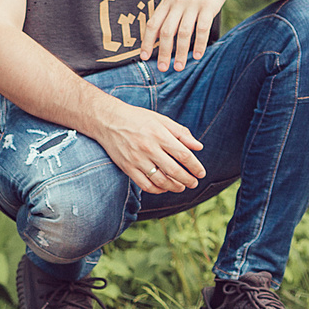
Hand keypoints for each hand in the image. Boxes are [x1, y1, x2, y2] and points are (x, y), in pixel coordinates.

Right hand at [91, 100, 205, 193]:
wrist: (107, 120)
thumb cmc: (137, 119)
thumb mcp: (161, 120)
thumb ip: (180, 133)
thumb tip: (198, 147)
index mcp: (159, 135)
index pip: (184, 155)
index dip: (196, 167)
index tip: (201, 173)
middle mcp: (149, 148)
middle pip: (174, 170)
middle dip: (188, 180)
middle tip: (194, 183)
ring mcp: (137, 159)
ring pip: (161, 181)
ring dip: (174, 187)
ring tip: (181, 187)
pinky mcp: (127, 167)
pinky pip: (145, 185)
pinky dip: (157, 190)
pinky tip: (163, 188)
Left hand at [139, 0, 238, 70]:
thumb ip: (169, 9)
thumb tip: (160, 30)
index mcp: (167, 1)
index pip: (152, 23)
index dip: (147, 41)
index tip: (144, 57)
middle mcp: (177, 4)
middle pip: (166, 31)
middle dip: (162, 52)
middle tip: (162, 68)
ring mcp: (193, 5)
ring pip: (183, 33)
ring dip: (180, 52)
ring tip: (179, 67)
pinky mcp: (209, 6)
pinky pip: (202, 28)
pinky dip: (199, 44)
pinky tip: (198, 55)